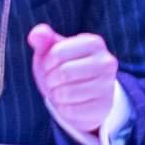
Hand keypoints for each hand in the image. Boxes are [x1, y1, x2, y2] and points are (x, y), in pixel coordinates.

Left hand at [26, 24, 120, 140]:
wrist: (82, 94)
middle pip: (63, 73)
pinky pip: (70, 110)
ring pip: (66, 93)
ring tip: (62, 90)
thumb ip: (43, 39)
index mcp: (93, 42)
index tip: (50, 65)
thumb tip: (36, 34)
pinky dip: (62, 108)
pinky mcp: (103, 106)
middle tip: (54, 81)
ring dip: (55, 94)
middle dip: (50, 79)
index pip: (57, 53)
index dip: (46, 62)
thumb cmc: (63, 67)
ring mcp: (108, 85)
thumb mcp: (51, 51)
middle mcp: (106, 62)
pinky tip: (70, 102)